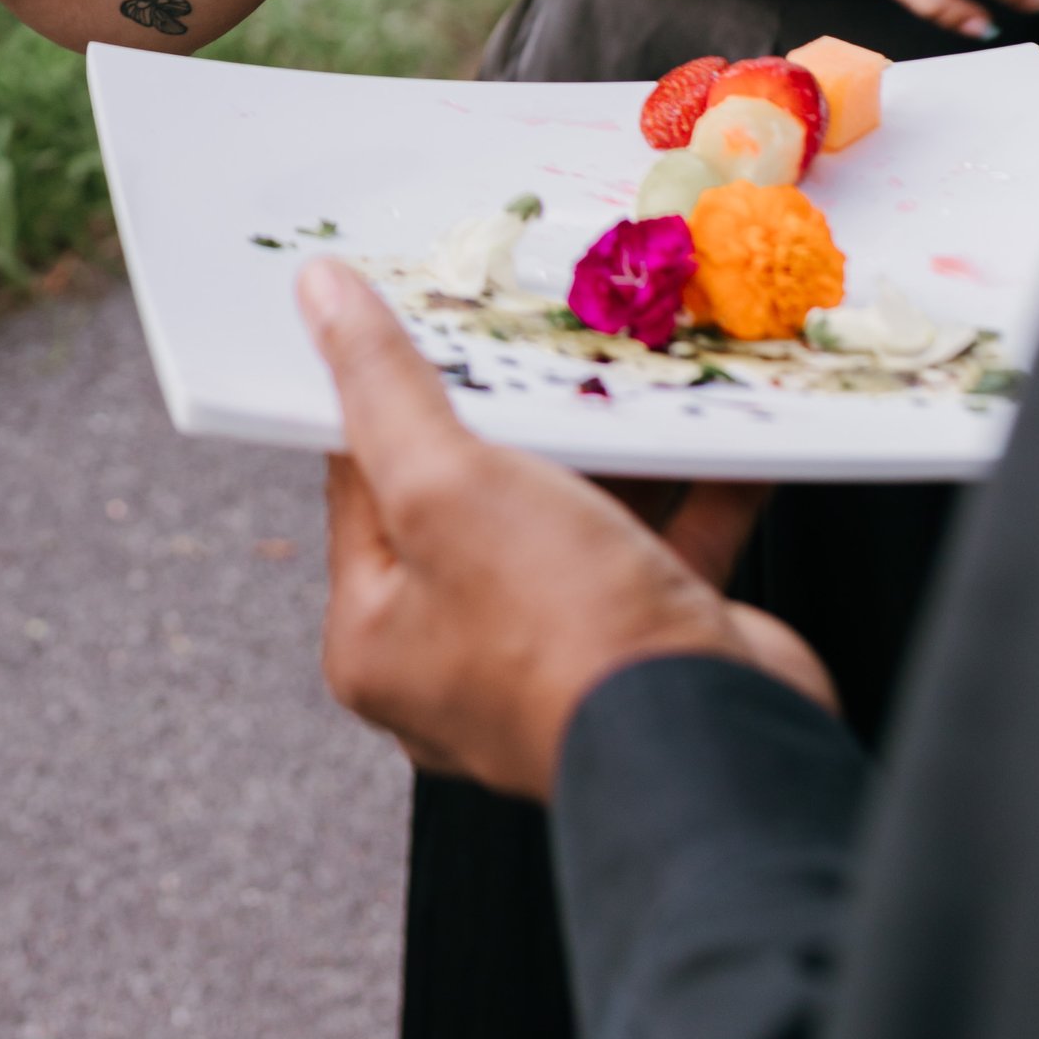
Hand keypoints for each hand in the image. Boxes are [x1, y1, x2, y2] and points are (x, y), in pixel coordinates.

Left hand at [299, 259, 832, 796]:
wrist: (719, 746)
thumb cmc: (558, 630)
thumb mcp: (446, 486)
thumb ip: (382, 387)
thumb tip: (318, 293)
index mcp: (377, 636)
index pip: (360, 480)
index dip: (386, 389)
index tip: (417, 309)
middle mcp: (455, 656)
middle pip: (467, 494)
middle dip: (508, 410)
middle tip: (524, 324)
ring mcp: (555, 655)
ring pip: (568, 514)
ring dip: (604, 439)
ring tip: (623, 352)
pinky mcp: (647, 647)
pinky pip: (660, 541)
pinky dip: (687, 480)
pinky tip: (716, 418)